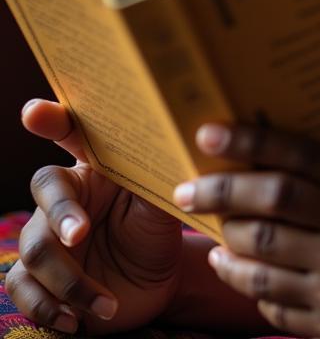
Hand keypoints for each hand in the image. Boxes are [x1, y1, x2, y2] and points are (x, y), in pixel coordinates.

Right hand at [5, 99, 184, 333]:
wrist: (161, 283)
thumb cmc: (161, 231)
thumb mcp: (167, 203)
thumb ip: (165, 177)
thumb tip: (187, 144)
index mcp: (97, 167)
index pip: (72, 136)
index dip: (51, 120)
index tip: (34, 111)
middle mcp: (67, 196)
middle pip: (45, 194)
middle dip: (60, 213)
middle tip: (80, 234)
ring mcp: (49, 237)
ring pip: (34, 250)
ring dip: (68, 280)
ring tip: (104, 302)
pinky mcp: (39, 277)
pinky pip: (23, 289)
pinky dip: (47, 308)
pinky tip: (75, 320)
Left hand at [175, 121, 319, 338]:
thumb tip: (273, 161)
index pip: (300, 159)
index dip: (250, 143)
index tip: (210, 133)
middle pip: (270, 209)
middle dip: (220, 195)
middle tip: (190, 187)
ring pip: (261, 262)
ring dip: (225, 247)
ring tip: (210, 235)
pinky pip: (275, 307)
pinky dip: (250, 287)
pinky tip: (238, 272)